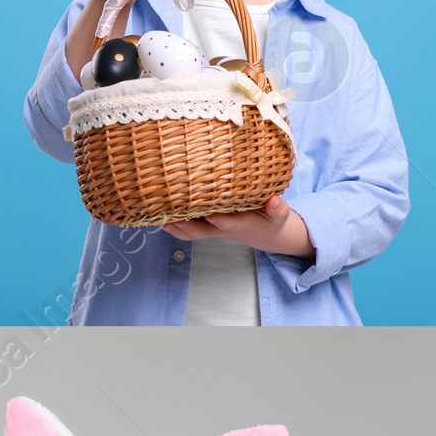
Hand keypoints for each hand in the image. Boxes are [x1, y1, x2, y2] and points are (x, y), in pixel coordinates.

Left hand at [163, 196, 313, 257]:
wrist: (266, 234)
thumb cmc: (271, 220)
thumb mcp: (279, 215)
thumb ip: (278, 209)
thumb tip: (276, 201)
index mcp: (241, 224)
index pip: (229, 224)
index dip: (220, 221)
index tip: (211, 215)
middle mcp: (223, 228)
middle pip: (201, 231)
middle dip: (186, 225)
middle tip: (170, 216)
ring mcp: (213, 228)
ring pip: (190, 231)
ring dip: (174, 226)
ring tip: (156, 216)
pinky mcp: (206, 226)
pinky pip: (187, 229)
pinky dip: (172, 225)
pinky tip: (157, 215)